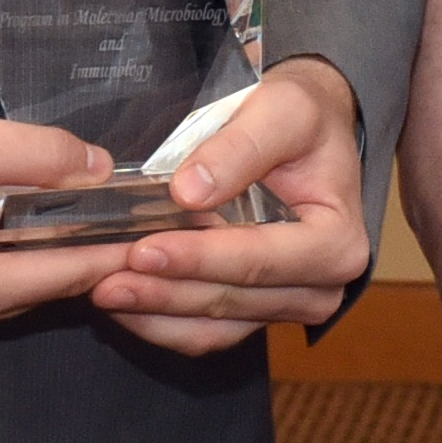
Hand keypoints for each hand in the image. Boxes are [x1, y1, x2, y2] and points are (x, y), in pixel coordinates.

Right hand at [0, 94, 126, 352]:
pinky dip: (8, 256)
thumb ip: (38, 156)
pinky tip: (30, 221)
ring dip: (47, 254)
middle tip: (145, 220)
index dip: (121, 251)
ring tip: (100, 216)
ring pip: (12, 287)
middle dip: (90, 252)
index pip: (68, 276)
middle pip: (42, 289)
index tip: (172, 236)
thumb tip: (101, 170)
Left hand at [89, 62, 372, 355]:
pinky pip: (208, 332)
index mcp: (337, 242)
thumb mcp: (281, 110)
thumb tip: (189, 192)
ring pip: (215, 326)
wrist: (309, 132)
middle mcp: (321, 286)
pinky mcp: (257, 311)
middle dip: (166, 291)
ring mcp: (288, 304)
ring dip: (157, 313)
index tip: (144, 251)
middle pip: (233, 300)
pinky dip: (163, 322)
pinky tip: (125, 303)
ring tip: (104, 290)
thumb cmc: (303, 117)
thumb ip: (240, 147)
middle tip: (105, 280)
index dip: (199, 259)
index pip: (259, 260)